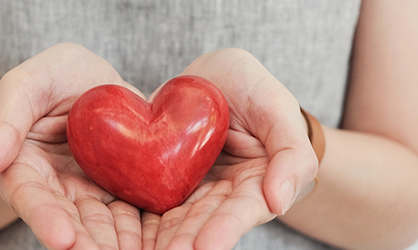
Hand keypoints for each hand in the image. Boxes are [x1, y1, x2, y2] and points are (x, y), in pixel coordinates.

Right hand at [0, 43, 143, 249]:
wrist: (95, 79)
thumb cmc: (53, 76)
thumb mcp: (26, 85)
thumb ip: (3, 125)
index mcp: (20, 169)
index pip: (30, 198)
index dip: (45, 220)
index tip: (63, 240)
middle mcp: (53, 190)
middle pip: (68, 221)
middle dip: (86, 242)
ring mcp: (88, 194)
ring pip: (102, 225)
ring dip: (115, 243)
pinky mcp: (119, 192)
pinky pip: (131, 214)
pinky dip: (142, 230)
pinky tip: (156, 241)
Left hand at [142, 48, 318, 249]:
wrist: (213, 78)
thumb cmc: (254, 89)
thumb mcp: (277, 107)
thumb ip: (291, 152)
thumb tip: (280, 202)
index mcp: (258, 184)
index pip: (243, 210)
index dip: (225, 227)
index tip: (206, 246)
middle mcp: (224, 195)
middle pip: (204, 222)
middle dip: (188, 241)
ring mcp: (192, 191)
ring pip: (176, 219)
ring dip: (163, 238)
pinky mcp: (164, 182)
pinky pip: (151, 203)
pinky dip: (141, 223)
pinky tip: (127, 238)